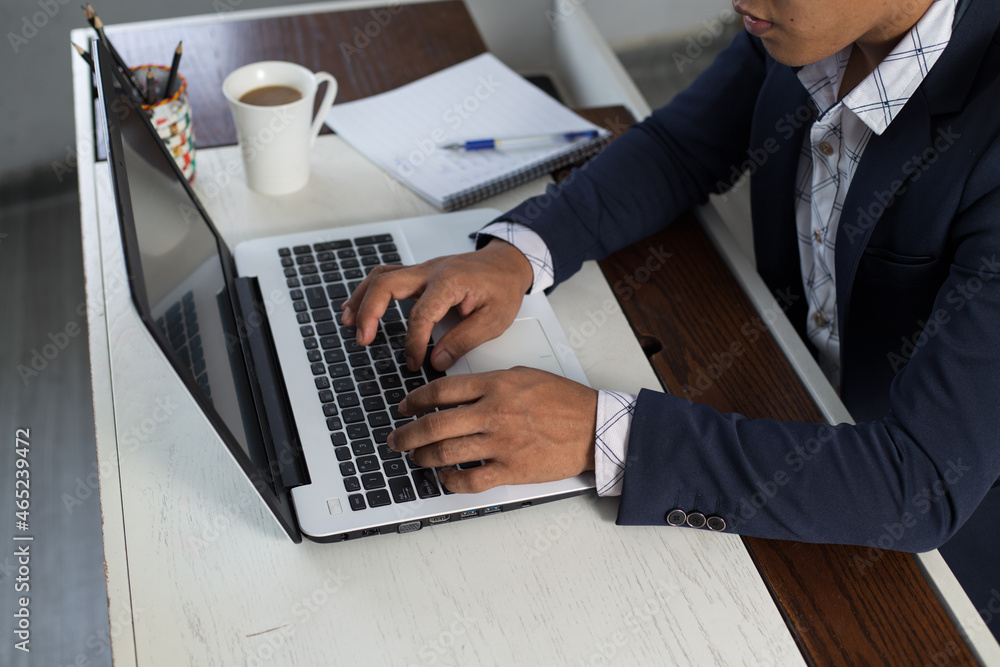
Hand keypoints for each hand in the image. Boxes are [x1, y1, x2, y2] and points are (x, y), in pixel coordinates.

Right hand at [340, 239, 533, 371]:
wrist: (508, 263)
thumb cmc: (503, 287)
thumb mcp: (494, 320)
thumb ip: (463, 341)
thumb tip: (437, 360)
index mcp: (450, 281)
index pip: (421, 314)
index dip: (414, 342)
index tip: (415, 362)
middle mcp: (431, 271)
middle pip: (386, 283)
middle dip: (369, 312)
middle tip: (363, 340)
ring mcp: (423, 270)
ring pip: (381, 276)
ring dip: (361, 299)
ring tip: (348, 323)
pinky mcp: (419, 275)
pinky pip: (387, 277)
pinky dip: (369, 292)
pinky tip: (358, 307)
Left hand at [387, 367, 597, 492]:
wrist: (594, 427)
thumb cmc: (564, 401)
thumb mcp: (524, 376)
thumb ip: (490, 382)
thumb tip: (457, 393)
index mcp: (496, 384)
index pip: (441, 390)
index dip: (415, 400)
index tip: (404, 407)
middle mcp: (494, 412)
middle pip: (435, 424)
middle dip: (408, 434)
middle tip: (396, 439)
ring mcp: (502, 442)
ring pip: (446, 452)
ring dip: (423, 457)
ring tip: (416, 458)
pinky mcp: (512, 469)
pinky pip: (470, 479)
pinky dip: (451, 480)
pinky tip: (445, 477)